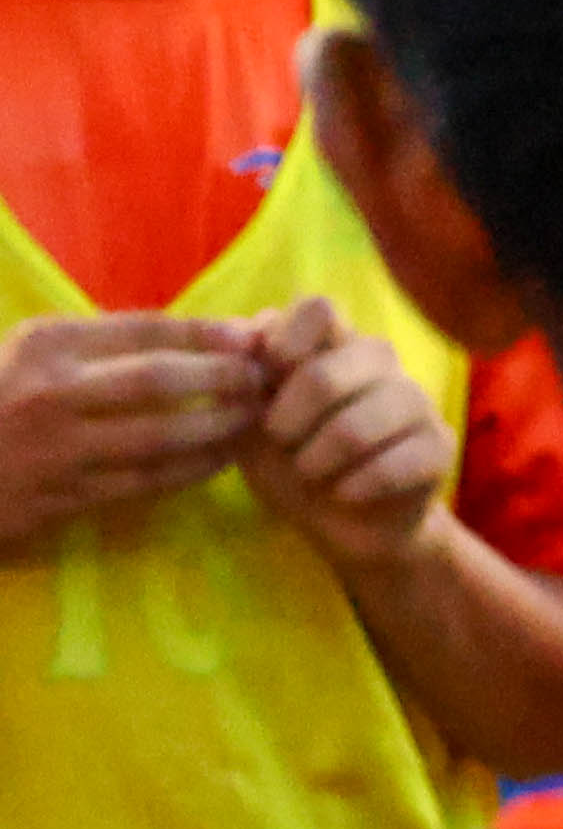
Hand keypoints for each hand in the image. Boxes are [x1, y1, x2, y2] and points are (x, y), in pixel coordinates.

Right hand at [0, 311, 262, 556]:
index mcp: (44, 345)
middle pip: (159, 380)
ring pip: (159, 437)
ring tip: (256, 418)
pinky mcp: (60, 498)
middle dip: (223, 378)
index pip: (144, 330)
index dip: (207, 334)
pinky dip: (190, 470)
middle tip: (266, 380)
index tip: (254, 337)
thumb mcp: (29, 353)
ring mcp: (56, 449)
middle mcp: (51, 393)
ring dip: (217, 427)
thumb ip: (97, 344)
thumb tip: (193, 334)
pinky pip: (143, 482)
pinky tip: (221, 459)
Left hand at [230, 296, 457, 577]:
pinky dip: (355, 486)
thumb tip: (249, 335)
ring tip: (310, 474)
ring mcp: (417, 401)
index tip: (267, 380)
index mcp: (333, 345)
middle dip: (289, 420)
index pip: (319, 310)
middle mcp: (380, 362)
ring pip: (357, 426)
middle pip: (326, 373)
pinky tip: (345, 493)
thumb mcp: (249, 422)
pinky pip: (393, 464)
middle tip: (280, 443)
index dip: (286, 341)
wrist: (340, 523)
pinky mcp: (440, 445)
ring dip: (318, 459)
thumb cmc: (290, 462)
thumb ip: (245, 378)